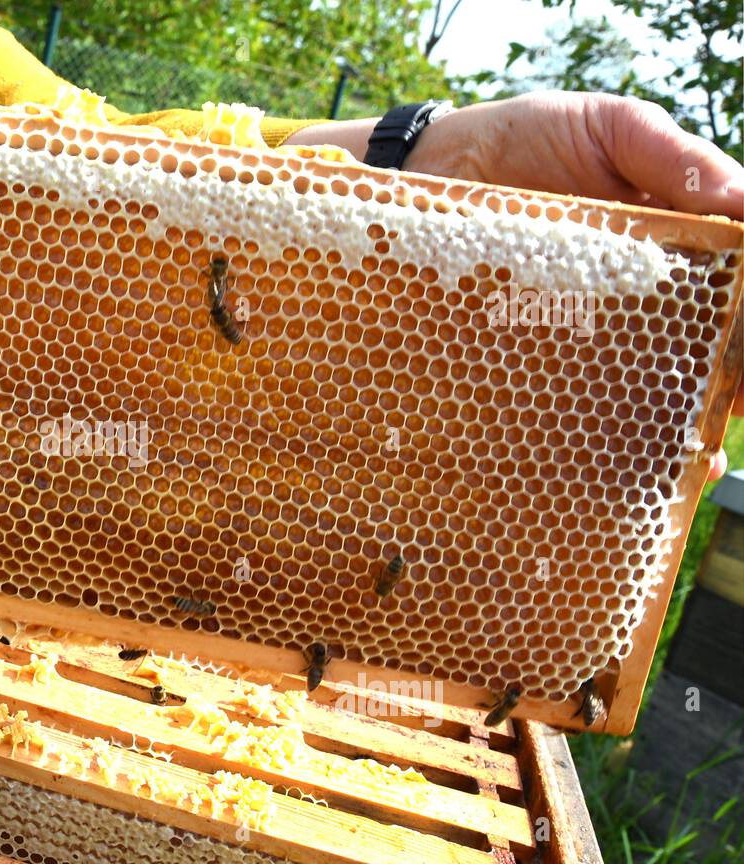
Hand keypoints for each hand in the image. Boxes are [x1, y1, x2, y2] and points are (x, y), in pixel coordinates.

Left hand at [291, 92, 743, 477]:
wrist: (433, 162)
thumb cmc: (530, 138)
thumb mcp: (612, 129)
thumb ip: (672, 158)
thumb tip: (742, 199)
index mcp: (669, 243)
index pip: (730, 286)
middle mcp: (630, 294)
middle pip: (695, 346)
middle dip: (724, 379)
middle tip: (736, 406)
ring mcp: (578, 326)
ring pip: (636, 382)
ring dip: (671, 422)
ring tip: (699, 452)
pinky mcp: (524, 346)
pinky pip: (557, 389)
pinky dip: (583, 423)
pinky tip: (611, 450)